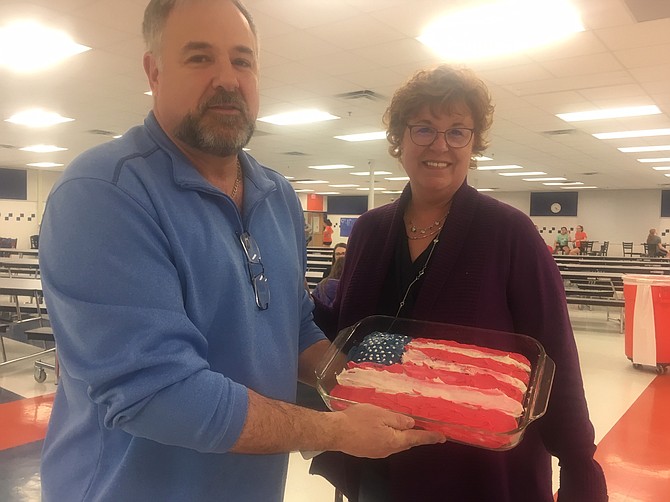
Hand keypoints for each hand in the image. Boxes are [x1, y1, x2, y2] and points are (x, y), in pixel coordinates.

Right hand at [330, 403, 445, 457]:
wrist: (335, 432)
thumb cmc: (357, 420)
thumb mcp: (381, 414)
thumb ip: (398, 419)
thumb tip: (411, 423)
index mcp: (394, 440)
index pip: (417, 439)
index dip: (430, 437)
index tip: (442, 437)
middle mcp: (388, 450)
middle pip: (406, 443)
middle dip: (415, 436)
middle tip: (425, 429)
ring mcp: (377, 452)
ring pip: (395, 443)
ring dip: (401, 436)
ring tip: (403, 425)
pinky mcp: (368, 451)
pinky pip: (384, 444)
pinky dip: (389, 437)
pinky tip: (383, 429)